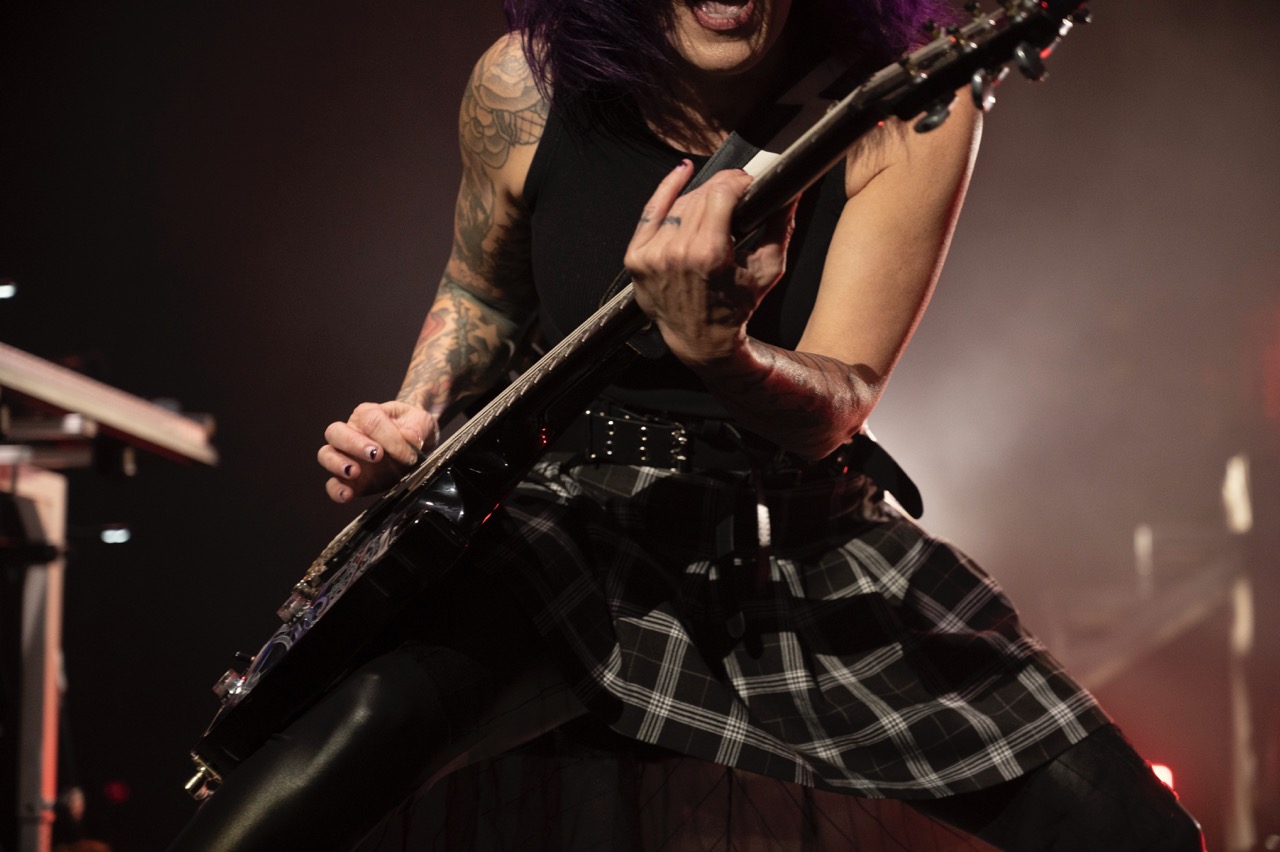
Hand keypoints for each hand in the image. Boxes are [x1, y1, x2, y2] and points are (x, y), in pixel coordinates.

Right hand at [317, 401, 438, 502]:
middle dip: (354, 444)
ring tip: (355, 471)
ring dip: (337, 464)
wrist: (417, 444)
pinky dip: (337, 490)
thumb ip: (416, 427)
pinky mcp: (350, 480)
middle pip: (336, 432)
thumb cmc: (414, 427)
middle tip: (376, 455)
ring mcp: (348, 456)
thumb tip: (409, 438)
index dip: (390, 437)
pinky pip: (333, 484)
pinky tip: (347, 495)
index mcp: (368, 414)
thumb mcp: (422, 421)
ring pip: (326, 455)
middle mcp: (352, 432)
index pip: (370, 420)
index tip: (410, 453)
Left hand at [624, 161, 795, 364]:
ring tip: (716, 204)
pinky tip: (682, 174)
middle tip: (737, 192)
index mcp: (708, 256)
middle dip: (723, 188)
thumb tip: (791, 192)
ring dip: (700, 196)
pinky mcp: (636, 258)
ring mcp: (652, 256)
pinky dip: (666, 190)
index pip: (722, 194)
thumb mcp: (767, 269)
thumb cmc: (735, 308)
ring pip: (679, 203)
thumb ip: (780, 227)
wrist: (700, 341)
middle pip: (701, 196)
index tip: (749, 183)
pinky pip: (650, 212)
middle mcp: (676, 253)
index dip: (739, 182)